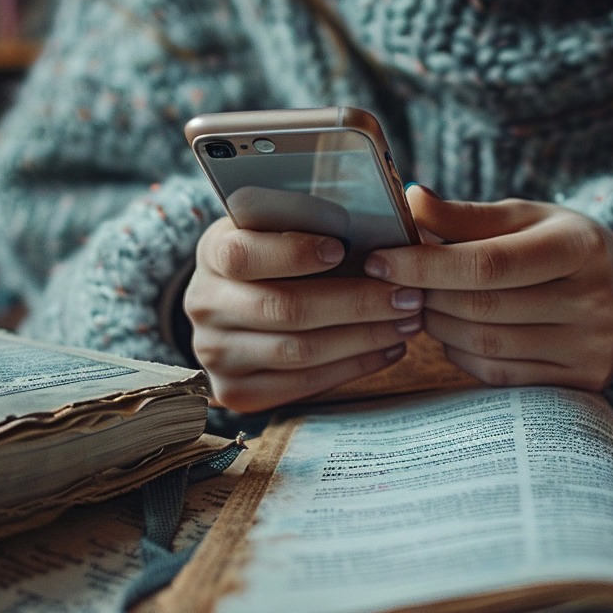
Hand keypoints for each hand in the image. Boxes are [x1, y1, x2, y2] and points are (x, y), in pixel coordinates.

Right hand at [185, 217, 424, 412]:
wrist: (236, 310)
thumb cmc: (276, 258)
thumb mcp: (276, 228)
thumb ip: (309, 221)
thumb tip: (371, 222)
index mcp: (213, 253)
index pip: (243, 255)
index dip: (292, 253)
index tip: (341, 248)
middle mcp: (205, 306)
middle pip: (284, 309)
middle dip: (356, 302)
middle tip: (407, 294)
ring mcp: (216, 354)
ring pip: (299, 352)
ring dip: (364, 337)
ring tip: (408, 321)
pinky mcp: (237, 392)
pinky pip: (303, 385)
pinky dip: (353, 367)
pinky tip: (388, 349)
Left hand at [366, 186, 612, 390]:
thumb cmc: (566, 248)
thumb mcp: (528, 219)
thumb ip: (468, 216)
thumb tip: (412, 202)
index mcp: (579, 247)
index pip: (488, 263)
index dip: (426, 265)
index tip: (379, 260)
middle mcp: (591, 301)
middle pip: (481, 307)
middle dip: (426, 294)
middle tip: (396, 283)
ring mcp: (589, 348)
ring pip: (485, 344)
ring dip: (438, 325)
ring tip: (425, 304)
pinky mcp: (580, 383)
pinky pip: (499, 374)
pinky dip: (462, 353)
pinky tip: (455, 332)